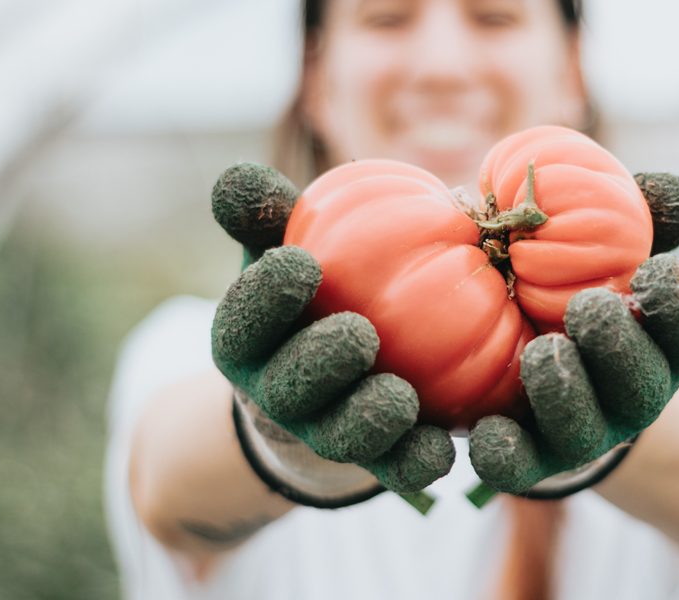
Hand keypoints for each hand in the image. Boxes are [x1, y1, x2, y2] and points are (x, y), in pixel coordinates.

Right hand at [209, 163, 454, 508]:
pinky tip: (442, 446)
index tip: (301, 262)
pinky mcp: (377, 461)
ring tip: (399, 396)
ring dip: (368, 418)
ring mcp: (326, 432)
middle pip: (291, 385)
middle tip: (359, 334)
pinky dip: (415, 461)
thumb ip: (265, 215)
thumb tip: (236, 179)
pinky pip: (395, 468)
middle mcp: (279, 393)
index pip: (246, 319)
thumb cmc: (312, 291)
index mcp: (248, 339)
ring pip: (343, 435)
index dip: (267, 296)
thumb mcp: (285, 247)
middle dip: (318, 362)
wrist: (329, 375)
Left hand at [468, 173, 678, 495]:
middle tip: (590, 306)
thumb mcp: (613, 252)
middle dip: (619, 346)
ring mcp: (581, 433)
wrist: (547, 377)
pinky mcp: (528, 459)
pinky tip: (488, 427)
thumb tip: (678, 194)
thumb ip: (641, 218)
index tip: (658, 268)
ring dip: (568, 391)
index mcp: (659, 347)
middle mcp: (628, 397)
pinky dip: (507, 451)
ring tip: (544, 351)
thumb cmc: (581, 289)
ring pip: (582, 429)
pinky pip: (519, 465)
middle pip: (639, 384)